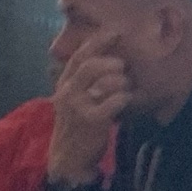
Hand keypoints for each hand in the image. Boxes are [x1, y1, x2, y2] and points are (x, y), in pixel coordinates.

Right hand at [47, 52, 132, 183]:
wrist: (68, 158)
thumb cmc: (76, 125)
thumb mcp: (74, 100)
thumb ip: (85, 81)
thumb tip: (109, 60)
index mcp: (64, 84)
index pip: (79, 57)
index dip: (97, 42)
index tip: (115, 32)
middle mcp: (67, 92)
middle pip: (91, 66)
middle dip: (112, 62)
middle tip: (123, 67)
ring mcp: (78, 107)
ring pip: (105, 81)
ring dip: (122, 82)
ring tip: (125, 88)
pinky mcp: (91, 120)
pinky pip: (114, 102)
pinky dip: (124, 98)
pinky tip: (127, 101)